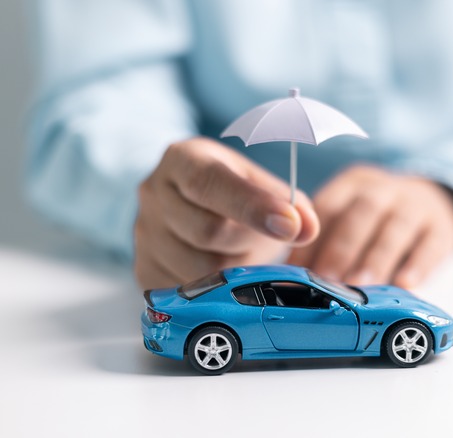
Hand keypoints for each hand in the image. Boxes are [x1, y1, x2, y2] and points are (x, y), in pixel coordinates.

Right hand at [135, 137, 318, 288]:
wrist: (191, 210)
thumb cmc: (232, 194)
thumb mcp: (260, 185)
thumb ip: (288, 202)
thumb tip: (308, 228)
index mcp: (182, 159)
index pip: (210, 183)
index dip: (252, 206)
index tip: (290, 224)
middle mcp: (153, 194)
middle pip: (208, 231)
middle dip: (247, 240)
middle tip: (262, 236)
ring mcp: (144, 236)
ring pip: (201, 268)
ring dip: (234, 268)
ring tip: (239, 250)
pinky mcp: (145, 272)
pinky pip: (189, 293)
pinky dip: (215, 289)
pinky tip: (223, 271)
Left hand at [288, 165, 452, 288]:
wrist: (437, 202)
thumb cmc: (377, 222)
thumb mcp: (351, 220)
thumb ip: (325, 244)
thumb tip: (295, 282)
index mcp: (352, 184)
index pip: (328, 206)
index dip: (310, 238)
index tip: (298, 270)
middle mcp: (383, 189)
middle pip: (362, 211)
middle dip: (342, 247)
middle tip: (327, 279)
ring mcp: (416, 205)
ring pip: (395, 226)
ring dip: (376, 257)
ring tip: (360, 285)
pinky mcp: (443, 227)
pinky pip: (431, 244)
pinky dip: (417, 265)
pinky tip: (404, 284)